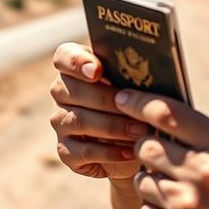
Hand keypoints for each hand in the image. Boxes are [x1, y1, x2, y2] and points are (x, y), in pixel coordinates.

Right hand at [49, 43, 150, 179]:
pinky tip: (130, 151)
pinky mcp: (66, 151)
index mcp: (76, 68)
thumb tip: (148, 70)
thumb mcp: (138, 86)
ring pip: (79, 121)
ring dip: (113, 126)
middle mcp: (62, 93)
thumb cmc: (137, 104)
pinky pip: (84, 151)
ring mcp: (61, 122)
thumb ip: (134, 74)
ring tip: (141, 130)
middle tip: (134, 107)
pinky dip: (110, 152)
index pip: (64, 56)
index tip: (96, 71)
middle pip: (73, 90)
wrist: (134, 143)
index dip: (76, 62)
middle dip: (107, 100)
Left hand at [114, 89, 208, 208]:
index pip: (169, 114)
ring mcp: (187, 204)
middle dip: (147, 147)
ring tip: (175, 189)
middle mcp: (203, 172)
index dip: (138, 102)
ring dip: (151, 180)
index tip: (122, 97)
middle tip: (158, 154)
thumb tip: (180, 117)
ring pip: (141, 178)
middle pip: (146, 146)